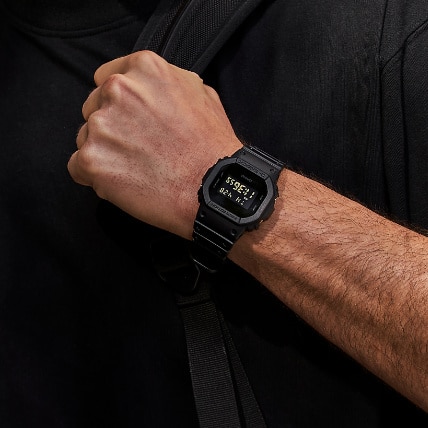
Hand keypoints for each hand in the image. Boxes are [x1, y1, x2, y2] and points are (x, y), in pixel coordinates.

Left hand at [68, 50, 241, 238]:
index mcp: (145, 70)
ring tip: (136, 168)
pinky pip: (77, 167)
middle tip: (138, 149)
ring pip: (85, 138)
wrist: (212, 189)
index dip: (118, 103)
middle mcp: (119, 91)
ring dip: (104, 152)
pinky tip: (122, 182)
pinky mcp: (92, 160)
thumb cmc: (212, 148)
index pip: (107, 79)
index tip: (129, 120)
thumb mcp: (202, 95)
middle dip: (111, 128)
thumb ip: (167, 84)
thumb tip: (151, 90)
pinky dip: (94, 176)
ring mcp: (102, 126)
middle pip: (94, 108)